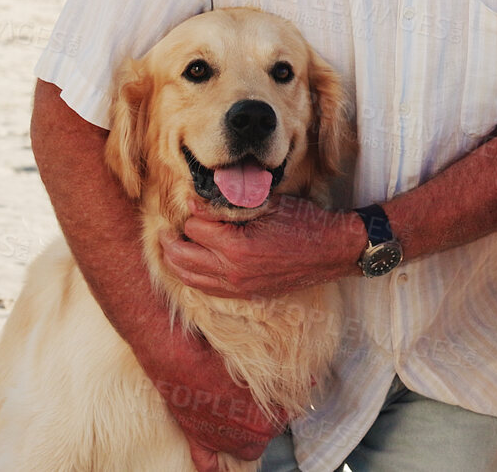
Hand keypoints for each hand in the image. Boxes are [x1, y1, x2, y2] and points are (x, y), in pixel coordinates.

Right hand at [146, 325, 283, 467]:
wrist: (183, 363)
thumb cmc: (221, 363)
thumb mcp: (259, 371)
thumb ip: (285, 383)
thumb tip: (312, 381)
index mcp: (263, 423)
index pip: (284, 419)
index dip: (282, 405)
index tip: (280, 394)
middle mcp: (244, 438)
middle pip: (266, 437)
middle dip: (267, 421)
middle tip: (261, 401)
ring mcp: (221, 442)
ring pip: (246, 451)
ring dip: (248, 440)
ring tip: (247, 420)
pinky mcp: (199, 441)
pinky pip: (208, 465)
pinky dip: (214, 466)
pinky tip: (220, 466)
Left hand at [162, 194, 364, 298]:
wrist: (331, 251)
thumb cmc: (303, 222)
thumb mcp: (266, 205)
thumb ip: (228, 205)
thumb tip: (195, 202)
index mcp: (237, 246)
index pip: (194, 228)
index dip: (193, 212)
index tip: (192, 202)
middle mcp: (233, 271)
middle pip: (182, 257)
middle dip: (170, 240)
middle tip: (165, 228)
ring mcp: (238, 286)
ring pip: (189, 277)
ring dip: (176, 261)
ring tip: (172, 245)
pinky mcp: (245, 294)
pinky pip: (206, 289)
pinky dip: (193, 276)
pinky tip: (192, 264)